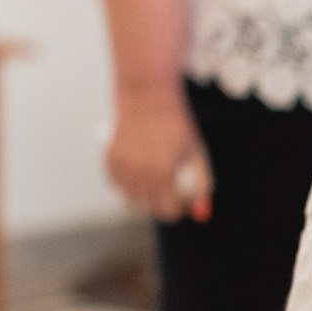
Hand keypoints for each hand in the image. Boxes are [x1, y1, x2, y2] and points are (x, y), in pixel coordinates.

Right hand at [105, 85, 210, 222]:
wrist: (146, 97)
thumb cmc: (176, 126)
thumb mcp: (197, 155)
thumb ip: (202, 185)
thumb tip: (202, 213)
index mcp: (163, 172)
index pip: (169, 211)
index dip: (179, 210)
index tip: (184, 202)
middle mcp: (139, 172)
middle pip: (149, 208)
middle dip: (162, 205)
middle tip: (171, 193)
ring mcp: (121, 167)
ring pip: (131, 200)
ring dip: (144, 196)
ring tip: (155, 180)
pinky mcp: (109, 159)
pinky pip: (117, 186)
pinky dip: (127, 185)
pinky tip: (138, 173)